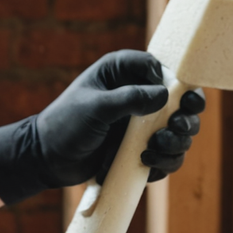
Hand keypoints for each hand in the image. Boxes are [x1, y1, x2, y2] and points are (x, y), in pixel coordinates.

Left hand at [0, 50, 206, 205]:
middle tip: (175, 127)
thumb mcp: (96, 107)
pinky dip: (165, 162)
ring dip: (176, 142)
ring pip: (179, 133)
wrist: (47, 159)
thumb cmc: (65, 124)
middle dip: (184, 117)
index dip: (180, 83)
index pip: (163, 69)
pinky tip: (146, 163)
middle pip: (181, 103)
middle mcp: (137, 96)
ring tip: (154, 149)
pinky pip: (168, 156)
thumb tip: (165, 95)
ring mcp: (142, 125)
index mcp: (123, 73)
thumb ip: (130, 98)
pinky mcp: (142, 150)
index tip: (184, 100)